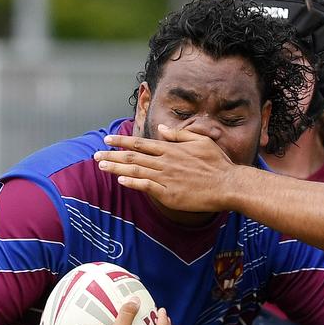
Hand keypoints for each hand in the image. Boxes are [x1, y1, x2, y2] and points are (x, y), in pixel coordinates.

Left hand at [94, 124, 239, 211]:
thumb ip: (179, 135)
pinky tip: (120, 179)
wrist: (228, 185)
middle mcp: (165, 161)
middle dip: (112, 154)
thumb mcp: (201, 141)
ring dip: (116, 167)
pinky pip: (145, 186)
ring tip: (101, 165)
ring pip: (135, 170)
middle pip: (133, 156)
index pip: (141, 143)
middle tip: (95, 155)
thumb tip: (162, 130)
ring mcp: (166, 178)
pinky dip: (132, 182)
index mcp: (171, 148)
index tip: (108, 139)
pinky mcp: (169, 194)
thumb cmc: (217, 164)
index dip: (122, 141)